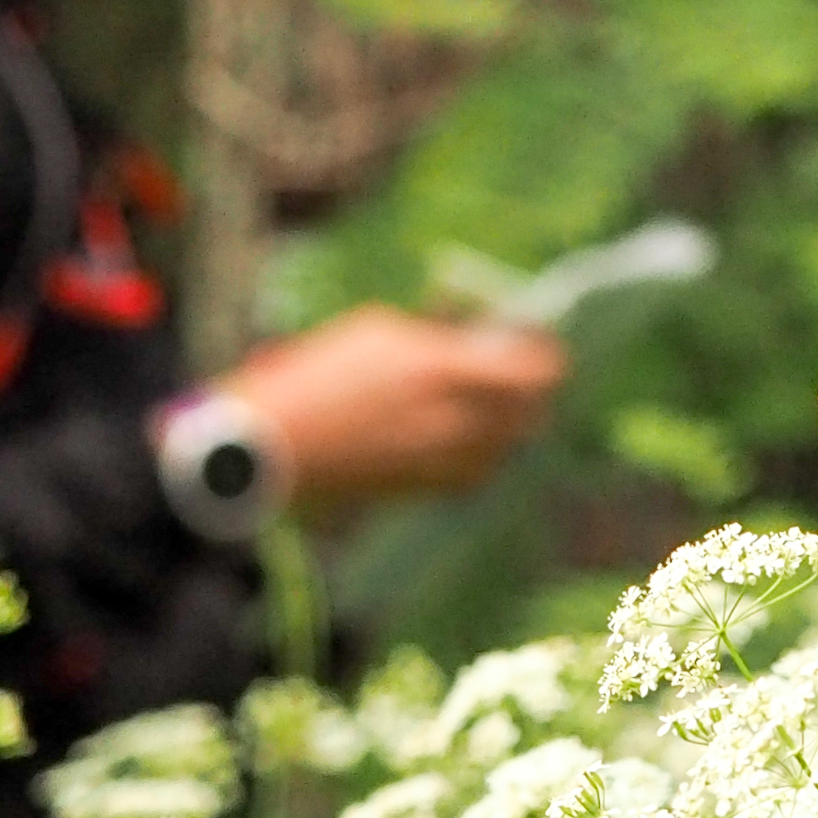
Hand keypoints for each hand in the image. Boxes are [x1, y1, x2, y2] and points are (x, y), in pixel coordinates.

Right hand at [219, 303, 566, 510]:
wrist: (273, 443)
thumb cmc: (317, 375)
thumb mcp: (375, 332)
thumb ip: (432, 333)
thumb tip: (471, 329)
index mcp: (438, 370)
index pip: (530, 371)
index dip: (544, 356)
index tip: (537, 344)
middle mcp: (449, 421)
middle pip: (529, 414)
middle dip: (532, 392)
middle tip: (518, 373)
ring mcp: (438, 460)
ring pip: (505, 448)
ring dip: (506, 424)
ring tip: (488, 403)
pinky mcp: (421, 488)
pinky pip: (474, 475)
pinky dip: (479, 455)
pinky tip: (459, 436)